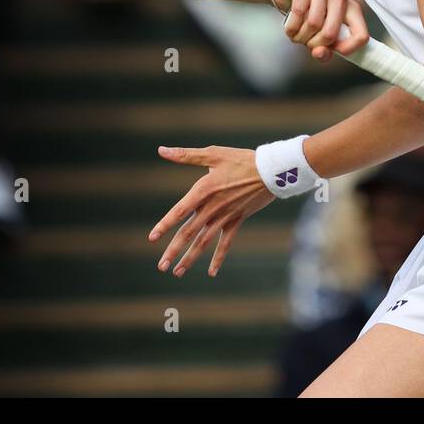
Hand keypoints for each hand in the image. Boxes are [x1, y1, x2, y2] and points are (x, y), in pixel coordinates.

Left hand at [150, 145, 273, 276]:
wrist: (271, 171)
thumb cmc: (241, 159)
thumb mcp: (213, 154)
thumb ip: (186, 155)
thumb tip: (161, 150)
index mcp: (203, 191)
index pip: (179, 212)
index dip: (165, 225)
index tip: (152, 238)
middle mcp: (212, 207)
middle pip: (189, 233)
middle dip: (173, 251)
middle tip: (161, 266)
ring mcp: (225, 216)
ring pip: (204, 242)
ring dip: (190, 258)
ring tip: (177, 272)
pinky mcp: (237, 220)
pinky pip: (226, 243)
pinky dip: (218, 258)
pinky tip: (211, 273)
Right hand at [276, 0, 368, 60]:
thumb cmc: (306, 17)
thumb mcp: (319, 36)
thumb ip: (324, 50)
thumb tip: (320, 53)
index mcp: (352, 10)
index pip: (361, 36)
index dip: (348, 49)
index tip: (334, 51)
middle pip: (331, 33)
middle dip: (314, 44)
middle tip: (307, 43)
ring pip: (313, 23)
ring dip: (300, 36)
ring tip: (297, 35)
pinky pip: (298, 12)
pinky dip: (291, 26)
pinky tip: (290, 27)